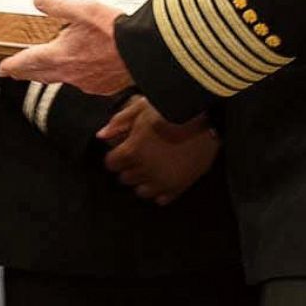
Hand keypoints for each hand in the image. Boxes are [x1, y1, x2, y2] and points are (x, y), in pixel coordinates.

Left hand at [0, 0, 133, 94]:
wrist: (144, 53)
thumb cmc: (114, 32)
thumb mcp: (82, 9)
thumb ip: (57, 4)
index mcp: (59, 55)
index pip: (27, 61)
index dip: (12, 65)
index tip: (2, 69)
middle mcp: (70, 73)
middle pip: (40, 75)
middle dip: (25, 73)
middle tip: (14, 73)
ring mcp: (87, 82)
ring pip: (60, 80)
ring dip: (48, 76)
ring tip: (42, 73)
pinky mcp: (103, 86)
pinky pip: (82, 83)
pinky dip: (74, 77)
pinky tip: (79, 72)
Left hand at [97, 96, 217, 204]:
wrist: (205, 117)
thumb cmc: (169, 109)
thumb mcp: (140, 108)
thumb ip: (119, 122)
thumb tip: (100, 136)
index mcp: (132, 151)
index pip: (111, 164)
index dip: (115, 156)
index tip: (122, 150)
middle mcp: (145, 170)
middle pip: (125, 178)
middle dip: (128, 167)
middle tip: (138, 157)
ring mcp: (164, 181)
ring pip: (141, 191)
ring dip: (143, 181)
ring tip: (151, 168)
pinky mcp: (181, 186)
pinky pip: (162, 198)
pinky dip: (160, 190)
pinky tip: (164, 177)